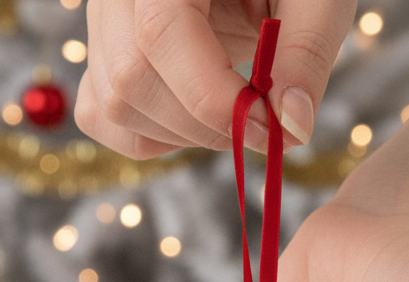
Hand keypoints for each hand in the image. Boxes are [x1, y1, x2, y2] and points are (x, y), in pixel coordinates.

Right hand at [75, 0, 356, 156]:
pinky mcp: (103, 50)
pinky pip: (102, 114)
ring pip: (114, 104)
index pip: (160, 33)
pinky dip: (151, 135)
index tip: (270, 129)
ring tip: (236, 111)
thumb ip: (307, 49)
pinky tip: (199, 117)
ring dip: (182, 134)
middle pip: (131, 78)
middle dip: (204, 124)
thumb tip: (292, 127)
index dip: (215, 99)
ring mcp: (102, 18)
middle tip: (261, 122)